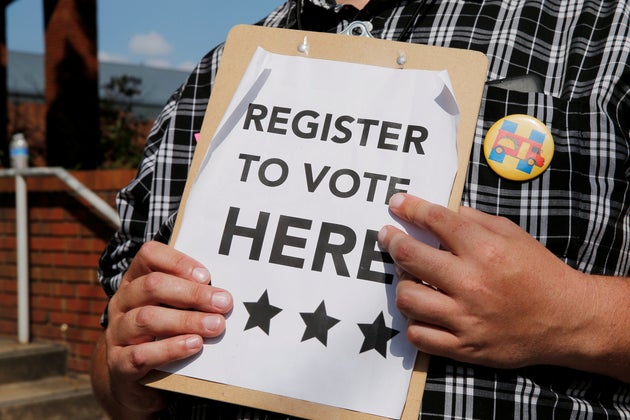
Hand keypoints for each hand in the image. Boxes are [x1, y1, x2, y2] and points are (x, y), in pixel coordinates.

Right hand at [101, 241, 232, 413]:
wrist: (133, 376)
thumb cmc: (162, 332)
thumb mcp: (172, 308)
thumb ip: (190, 296)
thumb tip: (224, 294)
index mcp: (135, 280)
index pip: (149, 255)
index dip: (178, 262)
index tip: (207, 276)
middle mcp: (122, 302)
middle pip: (152, 286)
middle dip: (192, 294)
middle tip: (223, 303)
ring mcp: (116, 332)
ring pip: (147, 319)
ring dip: (186, 321)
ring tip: (215, 325)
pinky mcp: (119, 363)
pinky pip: (141, 354)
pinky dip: (170, 349)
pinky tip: (194, 345)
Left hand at [377, 193, 589, 369]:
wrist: (568, 319)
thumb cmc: (539, 272)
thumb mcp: (513, 235)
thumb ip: (475, 221)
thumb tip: (443, 211)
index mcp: (485, 250)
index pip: (434, 220)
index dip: (410, 208)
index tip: (396, 204)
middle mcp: (471, 283)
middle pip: (410, 257)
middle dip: (393, 242)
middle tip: (388, 237)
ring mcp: (466, 318)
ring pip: (407, 298)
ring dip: (402, 285)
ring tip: (409, 279)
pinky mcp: (465, 347)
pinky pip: (418, 335)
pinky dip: (414, 322)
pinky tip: (422, 312)